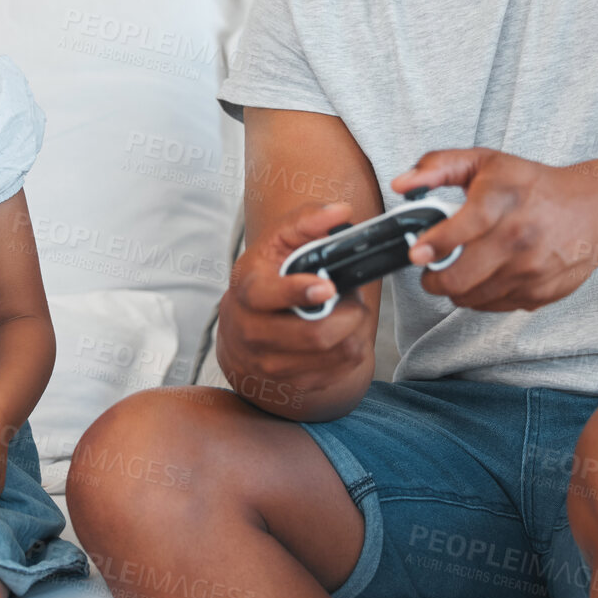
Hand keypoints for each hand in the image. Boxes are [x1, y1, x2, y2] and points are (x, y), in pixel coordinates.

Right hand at [215, 200, 372, 408]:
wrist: (242, 331)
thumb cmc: (265, 278)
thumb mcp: (277, 243)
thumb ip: (307, 221)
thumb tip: (340, 212)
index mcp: (249, 292)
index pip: (270, 297)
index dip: (300, 292)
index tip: (327, 286)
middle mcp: (253, 333)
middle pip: (316, 335)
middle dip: (349, 313)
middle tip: (352, 298)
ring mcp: (271, 364)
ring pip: (336, 355)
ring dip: (355, 332)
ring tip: (347, 314)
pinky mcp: (292, 385)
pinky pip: (340, 372)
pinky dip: (351, 351)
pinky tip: (343, 335)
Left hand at [392, 148, 597, 311]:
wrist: (597, 211)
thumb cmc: (536, 185)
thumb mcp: (486, 162)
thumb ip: (438, 166)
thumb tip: (402, 183)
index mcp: (503, 201)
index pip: (463, 229)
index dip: (434, 244)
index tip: (417, 253)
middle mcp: (518, 239)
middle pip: (460, 278)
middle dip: (433, 278)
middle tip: (429, 267)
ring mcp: (530, 271)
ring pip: (471, 298)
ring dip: (455, 288)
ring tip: (458, 269)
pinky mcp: (540, 294)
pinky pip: (493, 306)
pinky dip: (481, 296)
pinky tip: (486, 275)